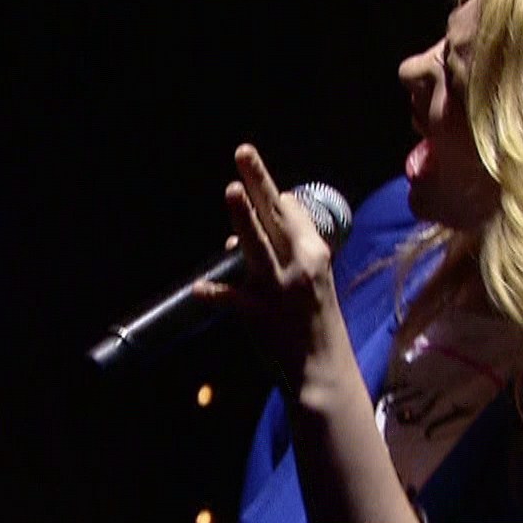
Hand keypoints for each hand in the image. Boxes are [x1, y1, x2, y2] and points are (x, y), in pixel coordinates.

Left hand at [190, 144, 348, 380]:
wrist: (323, 371)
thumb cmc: (317, 323)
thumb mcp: (312, 280)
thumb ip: (284, 253)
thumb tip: (245, 233)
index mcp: (315, 254)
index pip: (292, 213)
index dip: (272, 196)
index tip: (259, 180)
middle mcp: (300, 265)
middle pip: (274, 216)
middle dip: (257, 181)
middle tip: (242, 151)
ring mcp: (279, 289)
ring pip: (257, 246)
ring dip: (242, 217)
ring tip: (230, 190)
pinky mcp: (260, 316)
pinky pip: (233, 299)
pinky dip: (215, 294)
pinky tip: (199, 289)